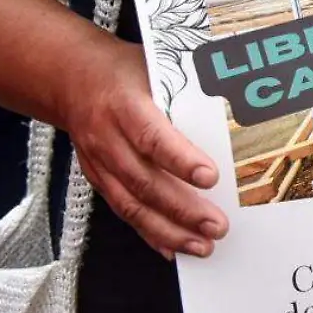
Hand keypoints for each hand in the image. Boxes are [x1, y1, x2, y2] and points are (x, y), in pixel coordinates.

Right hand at [64, 39, 225, 261]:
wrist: (71, 78)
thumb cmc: (123, 70)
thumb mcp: (154, 64)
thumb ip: (189, 82)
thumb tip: (241, 91)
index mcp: (125, 104)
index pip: (152, 137)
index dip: (180, 160)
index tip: (210, 177)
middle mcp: (108, 138)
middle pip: (145, 181)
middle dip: (183, 209)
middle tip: (217, 225)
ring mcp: (100, 162)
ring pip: (132, 205)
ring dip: (168, 231)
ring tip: (202, 246)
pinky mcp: (98, 178)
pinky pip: (123, 210)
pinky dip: (148, 233)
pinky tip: (172, 248)